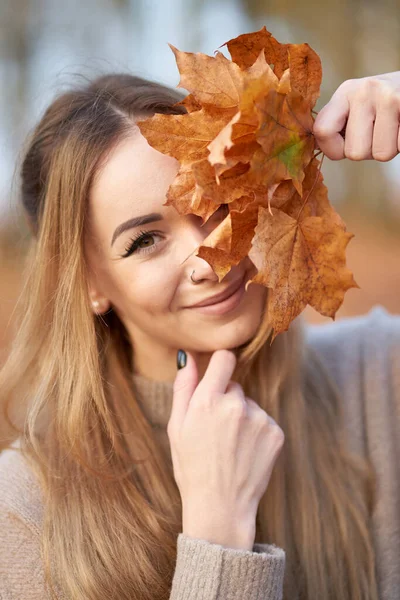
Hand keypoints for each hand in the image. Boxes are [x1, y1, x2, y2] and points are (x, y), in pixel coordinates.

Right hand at [167, 349, 284, 549]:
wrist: (220, 507)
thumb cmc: (191, 467)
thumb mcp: (176, 427)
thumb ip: (184, 387)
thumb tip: (188, 356)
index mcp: (207, 400)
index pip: (224, 358)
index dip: (220, 364)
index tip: (217, 374)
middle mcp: (236, 405)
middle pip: (234, 385)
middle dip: (225, 399)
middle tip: (215, 430)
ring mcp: (259, 419)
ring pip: (249, 404)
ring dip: (242, 417)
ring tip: (230, 446)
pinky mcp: (276, 433)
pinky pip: (264, 420)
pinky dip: (256, 432)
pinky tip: (245, 452)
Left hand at [313, 71, 399, 161]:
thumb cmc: (387, 106)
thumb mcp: (359, 106)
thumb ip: (338, 124)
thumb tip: (320, 149)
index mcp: (346, 92)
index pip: (322, 131)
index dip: (333, 149)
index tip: (344, 146)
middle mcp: (364, 90)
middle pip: (354, 152)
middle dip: (368, 151)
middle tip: (380, 132)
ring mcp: (389, 97)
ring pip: (380, 154)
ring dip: (389, 148)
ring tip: (394, 128)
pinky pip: (399, 147)